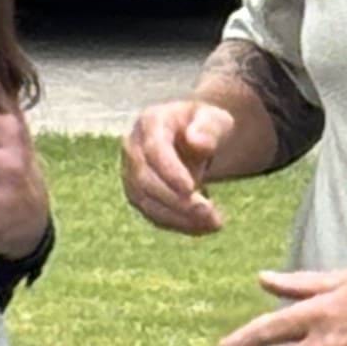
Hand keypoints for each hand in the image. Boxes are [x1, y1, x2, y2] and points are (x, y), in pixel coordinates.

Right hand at [123, 99, 238, 235]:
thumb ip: (209, 127)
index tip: (191, 189)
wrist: (193, 138)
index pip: (153, 150)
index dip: (169, 172)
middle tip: (208, 212)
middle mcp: (133, 149)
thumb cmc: (204, 126)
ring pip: (146, 203)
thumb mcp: (214, 119)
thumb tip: (196, 142)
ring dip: (179, 217)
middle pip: (145, 180)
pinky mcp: (138, 196)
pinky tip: (205, 227)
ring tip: (214, 223)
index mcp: (150, 123)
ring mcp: (131, 174)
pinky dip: (179, 224)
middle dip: (175, 200)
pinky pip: (154, 215)